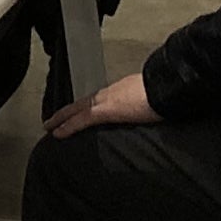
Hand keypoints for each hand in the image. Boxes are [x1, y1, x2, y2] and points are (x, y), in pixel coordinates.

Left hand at [44, 71, 160, 140]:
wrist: (170, 87)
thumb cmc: (168, 94)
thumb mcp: (156, 101)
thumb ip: (148, 107)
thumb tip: (154, 114)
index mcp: (123, 90)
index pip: (100, 99)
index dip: (87, 106)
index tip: (78, 112)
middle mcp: (112, 92)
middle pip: (84, 102)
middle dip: (68, 111)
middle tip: (53, 119)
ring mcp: (107, 100)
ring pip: (78, 109)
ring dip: (62, 117)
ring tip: (50, 126)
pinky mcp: (106, 110)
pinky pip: (81, 119)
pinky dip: (68, 126)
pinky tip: (57, 133)